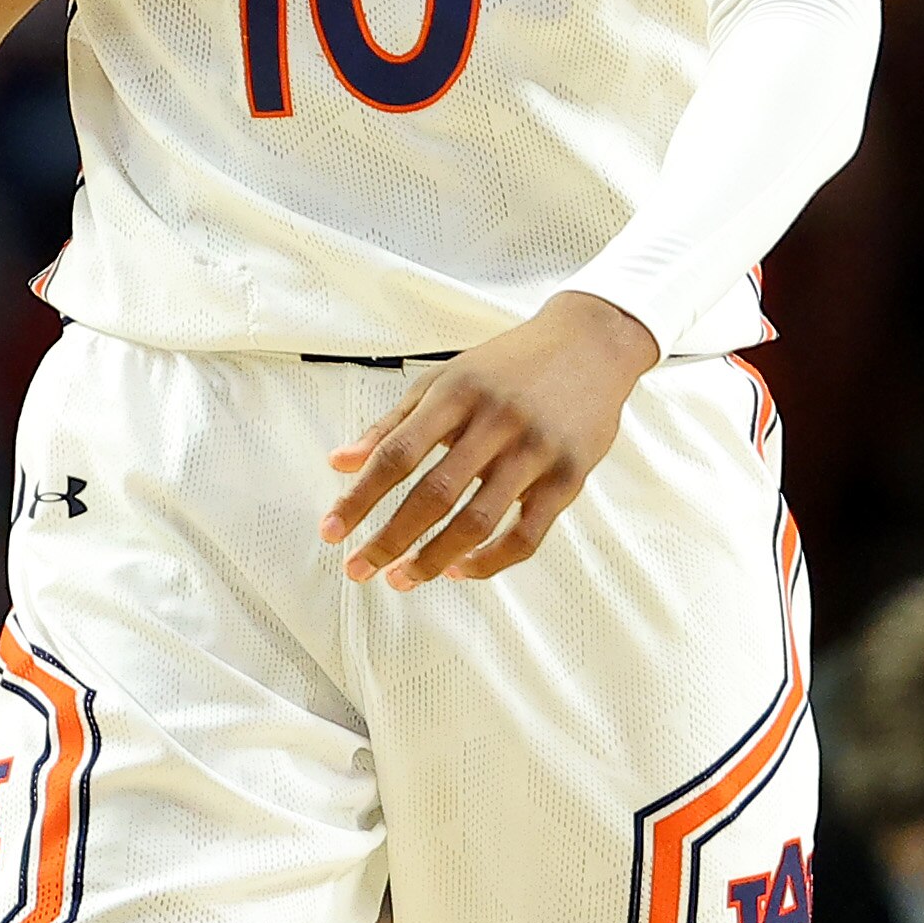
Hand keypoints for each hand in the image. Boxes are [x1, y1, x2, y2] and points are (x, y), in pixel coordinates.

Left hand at [320, 293, 656, 585]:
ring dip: (433, 559)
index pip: (397, 453)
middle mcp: (496, 420)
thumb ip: (392, 423)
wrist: (591, 343)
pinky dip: (490, 561)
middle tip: (359, 569)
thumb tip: (340, 462)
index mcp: (457, 392)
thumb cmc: (510, 364)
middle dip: (389, 539)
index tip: (332, 530)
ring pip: (477, 521)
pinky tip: (460, 568)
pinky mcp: (569, 477)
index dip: (360, 497)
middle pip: (433, 494)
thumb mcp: (445, 379)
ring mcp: (535, 451)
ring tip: (402, 579)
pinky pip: (526, 535)